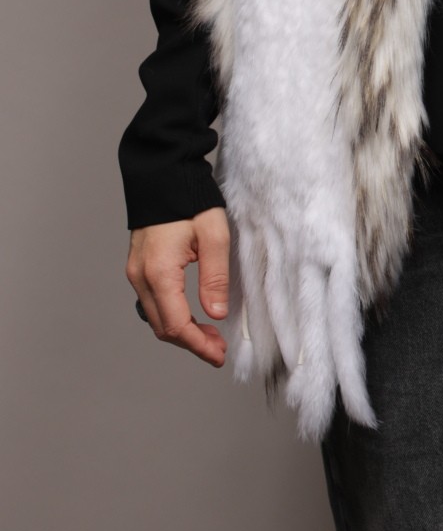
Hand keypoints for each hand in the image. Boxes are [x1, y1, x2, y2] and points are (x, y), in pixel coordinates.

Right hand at [126, 206, 229, 367]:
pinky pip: (151, 302)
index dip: (198, 346)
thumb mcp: (214, 236)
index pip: (176, 325)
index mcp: (159, 273)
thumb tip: (216, 315)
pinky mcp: (138, 266)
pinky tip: (190, 314)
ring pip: (155, 317)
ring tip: (208, 334)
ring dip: (180, 331)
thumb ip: (214, 277)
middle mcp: (141, 277)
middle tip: (218, 349)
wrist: (163, 174)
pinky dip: (169, 315)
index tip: (218, 356)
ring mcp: (135, 272)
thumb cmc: (190, 200)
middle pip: (163, 327)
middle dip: (191, 343)